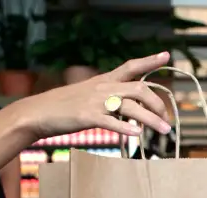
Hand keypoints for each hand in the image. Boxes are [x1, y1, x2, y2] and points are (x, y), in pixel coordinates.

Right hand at [15, 52, 172, 139]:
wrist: (38, 112)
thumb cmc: (66, 106)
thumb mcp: (90, 94)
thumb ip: (110, 97)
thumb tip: (132, 108)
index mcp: (104, 80)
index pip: (131, 66)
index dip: (149, 60)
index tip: (166, 55)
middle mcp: (103, 87)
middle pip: (139, 88)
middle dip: (158, 103)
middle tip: (167, 119)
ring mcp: (95, 102)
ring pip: (131, 106)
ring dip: (151, 119)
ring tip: (164, 130)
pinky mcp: (87, 117)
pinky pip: (110, 121)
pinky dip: (125, 127)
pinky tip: (137, 134)